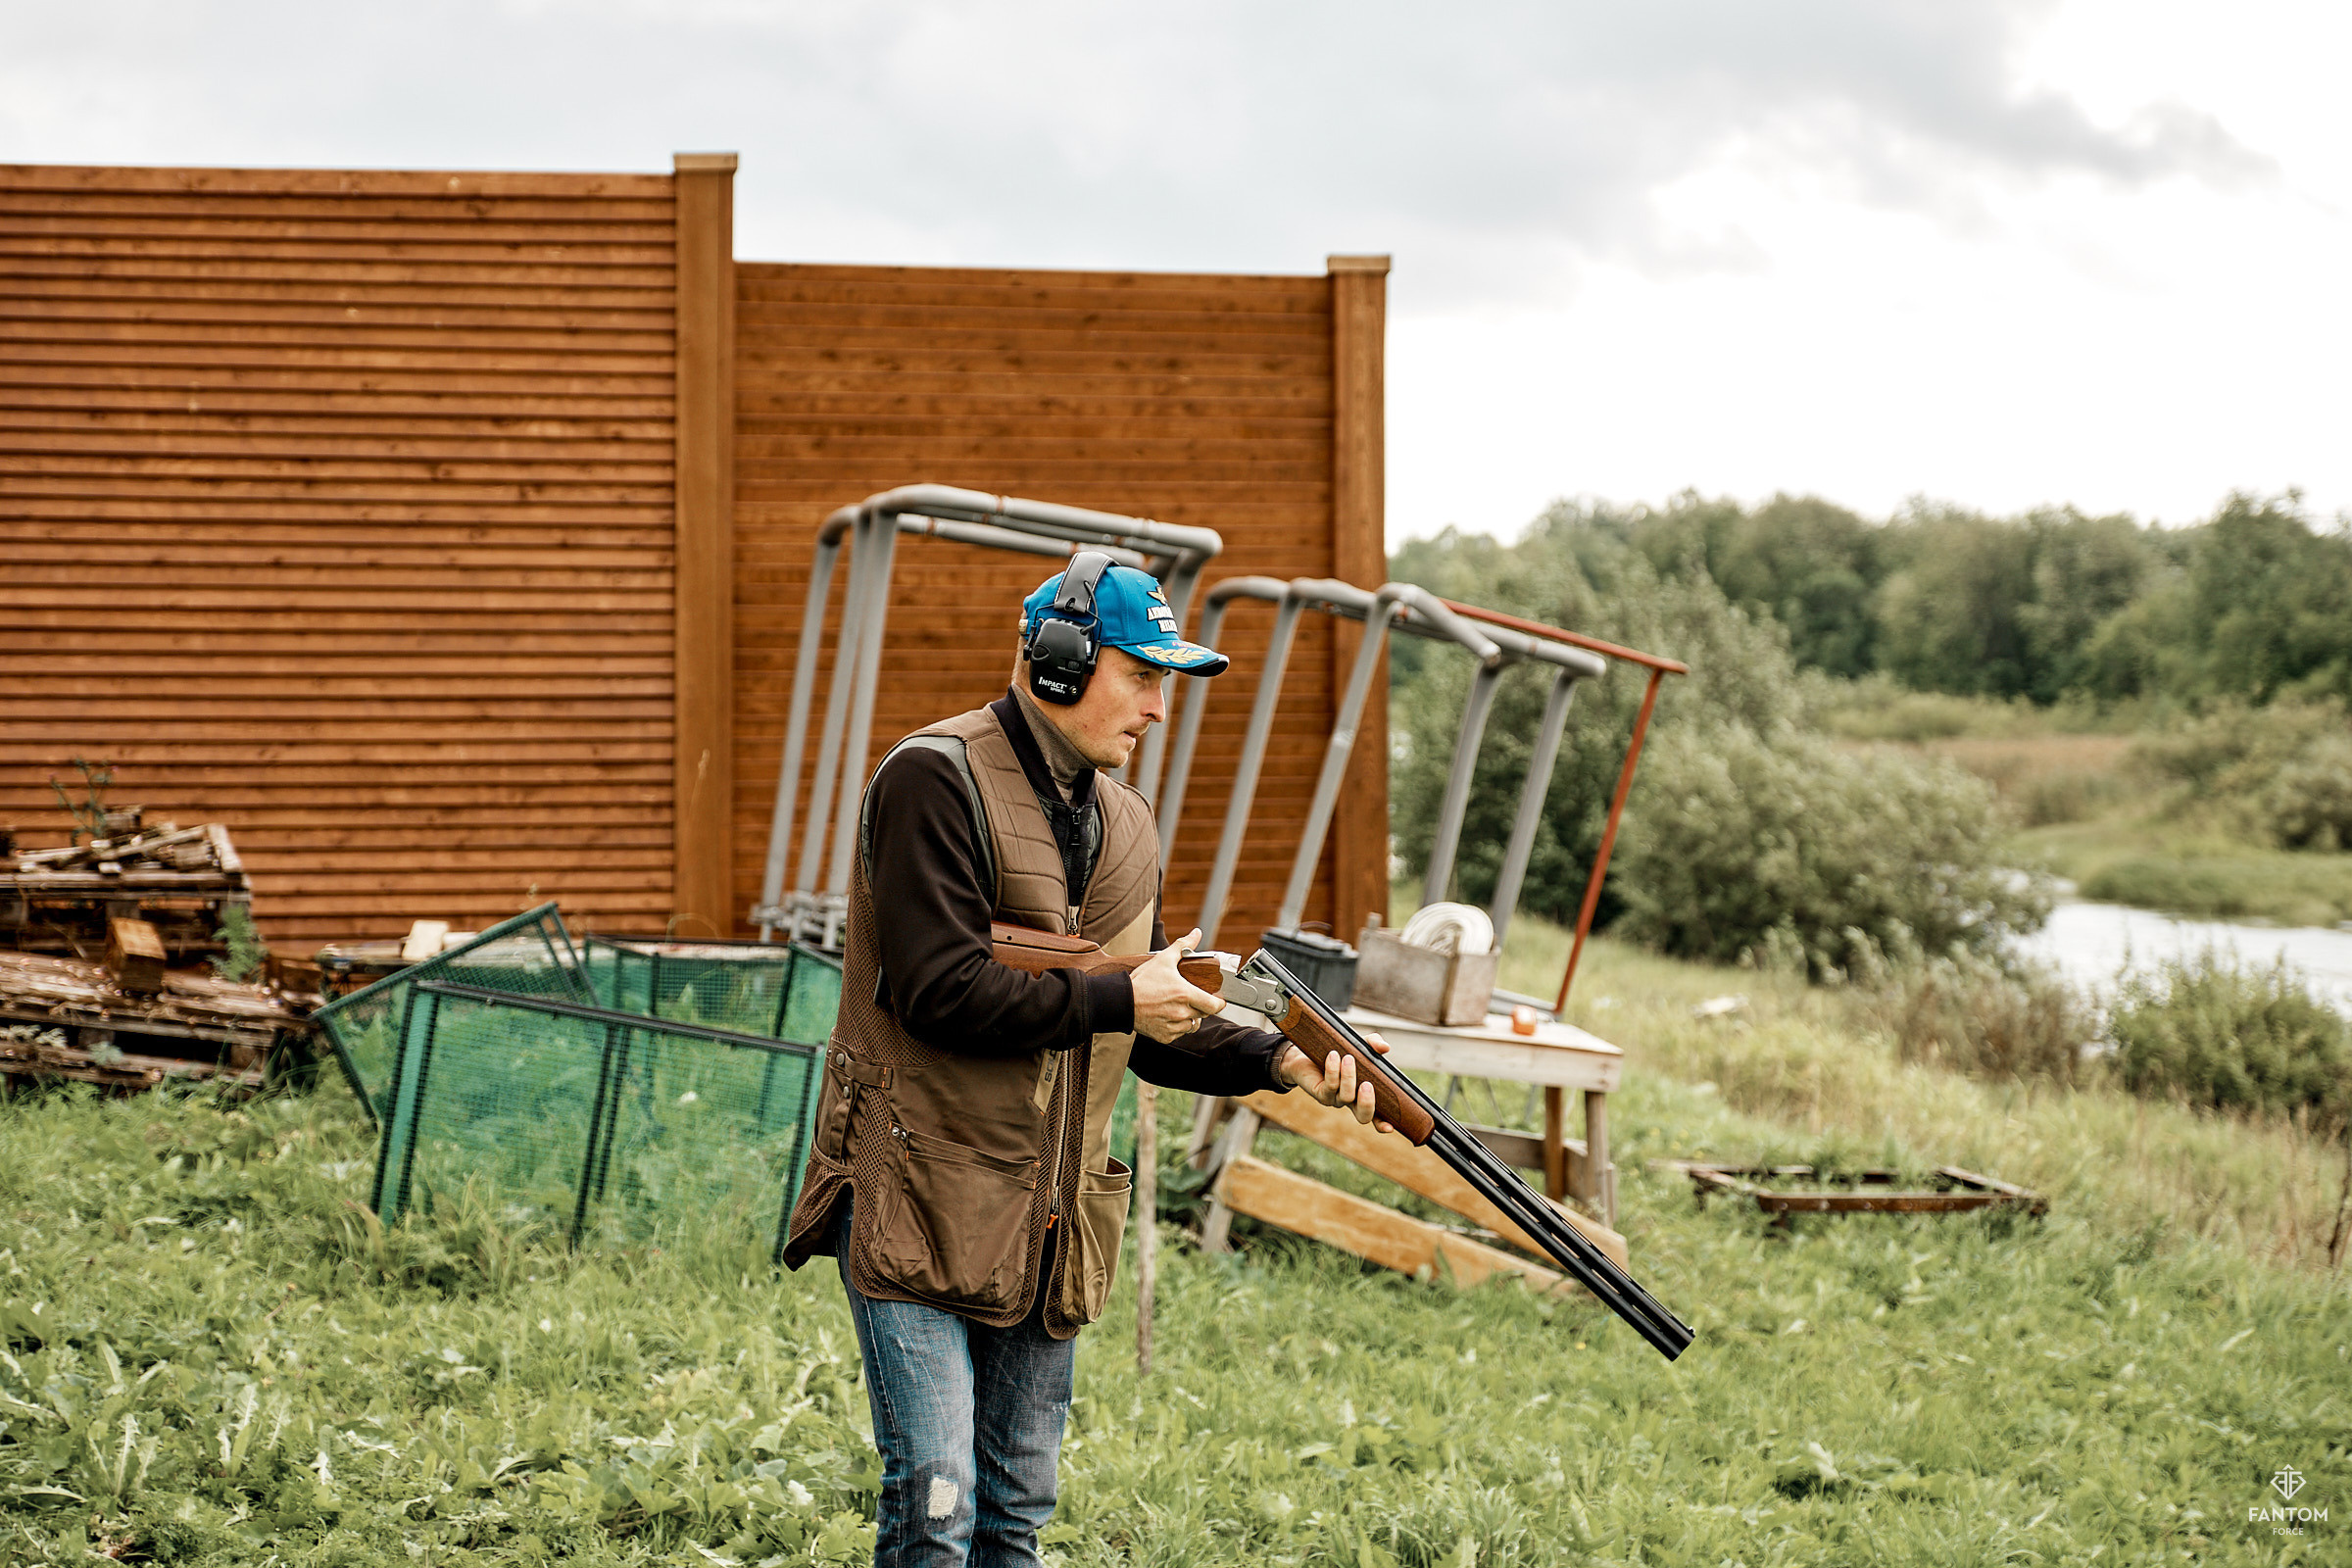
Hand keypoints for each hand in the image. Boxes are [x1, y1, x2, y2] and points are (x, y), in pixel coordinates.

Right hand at [1130, 929, 1224, 1044]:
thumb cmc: (1141, 982)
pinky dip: (1176, 1027)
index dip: (1218, 1002)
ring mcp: (1173, 1026)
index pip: (1214, 1006)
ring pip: (1192, 1025)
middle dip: (1201, 1006)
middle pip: (1204, 1014)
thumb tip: (1196, 934)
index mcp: (1185, 994)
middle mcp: (1181, 1013)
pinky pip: (1179, 1033)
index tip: (1215, 999)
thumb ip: (1183, 946)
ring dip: (1190, 1018)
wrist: (1120, 1001)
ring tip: (1178, 1007)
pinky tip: (1167, 1016)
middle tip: (1192, 998)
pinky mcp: (1165, 1036)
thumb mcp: (1163, 960)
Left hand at [1277, 1031, 1396, 1131]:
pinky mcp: (1320, 1094)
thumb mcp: (1358, 1046)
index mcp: (1362, 1095)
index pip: (1376, 1114)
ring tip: (1348, 1058)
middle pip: (1363, 1116)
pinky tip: (1333, 1056)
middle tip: (1367, 1085)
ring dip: (1348, 1077)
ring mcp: (1334, 1099)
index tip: (1389, 1127)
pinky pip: (1330, 1086)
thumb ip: (1372, 1044)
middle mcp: (1349, 1101)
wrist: (1306, 1052)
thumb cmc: (1337, 1051)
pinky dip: (1333, 1071)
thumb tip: (1385, 1047)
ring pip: (1346, 1097)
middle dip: (1367, 1103)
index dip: (1382, 1123)